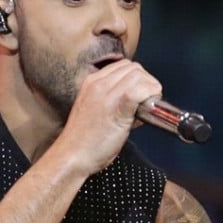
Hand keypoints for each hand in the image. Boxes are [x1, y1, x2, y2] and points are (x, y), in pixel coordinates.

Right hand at [61, 59, 161, 174]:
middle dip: (146, 82)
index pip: (124, 66)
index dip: (138, 79)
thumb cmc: (84, 141)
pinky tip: (147, 112)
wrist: (71, 156)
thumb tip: (139, 102)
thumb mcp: (95, 112)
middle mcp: (98, 83)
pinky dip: (150, 97)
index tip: (141, 94)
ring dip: (150, 89)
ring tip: (147, 108)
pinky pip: (141, 90)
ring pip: (139, 76)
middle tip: (148, 102)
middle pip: (134, 68)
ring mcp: (107, 93)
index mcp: (91, 82)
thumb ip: (114, 102)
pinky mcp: (117, 106)